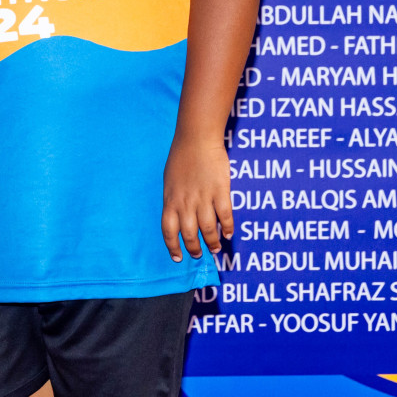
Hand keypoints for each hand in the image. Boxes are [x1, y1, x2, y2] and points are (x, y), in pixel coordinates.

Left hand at [161, 135, 232, 261]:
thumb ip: (174, 199)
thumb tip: (179, 217)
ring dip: (212, 242)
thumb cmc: (181, 157)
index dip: (173, 247)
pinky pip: (225, 216)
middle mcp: (185, 202)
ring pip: (208, 229)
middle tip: (199, 254)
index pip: (168, 230)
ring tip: (216, 248)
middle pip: (189, 234)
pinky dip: (227, 227)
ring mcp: (203, 197)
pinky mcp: (220, 191)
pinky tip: (228, 234)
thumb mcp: (170, 181)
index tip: (178, 258)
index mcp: (170, 199)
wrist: (196, 138)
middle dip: (194, 248)